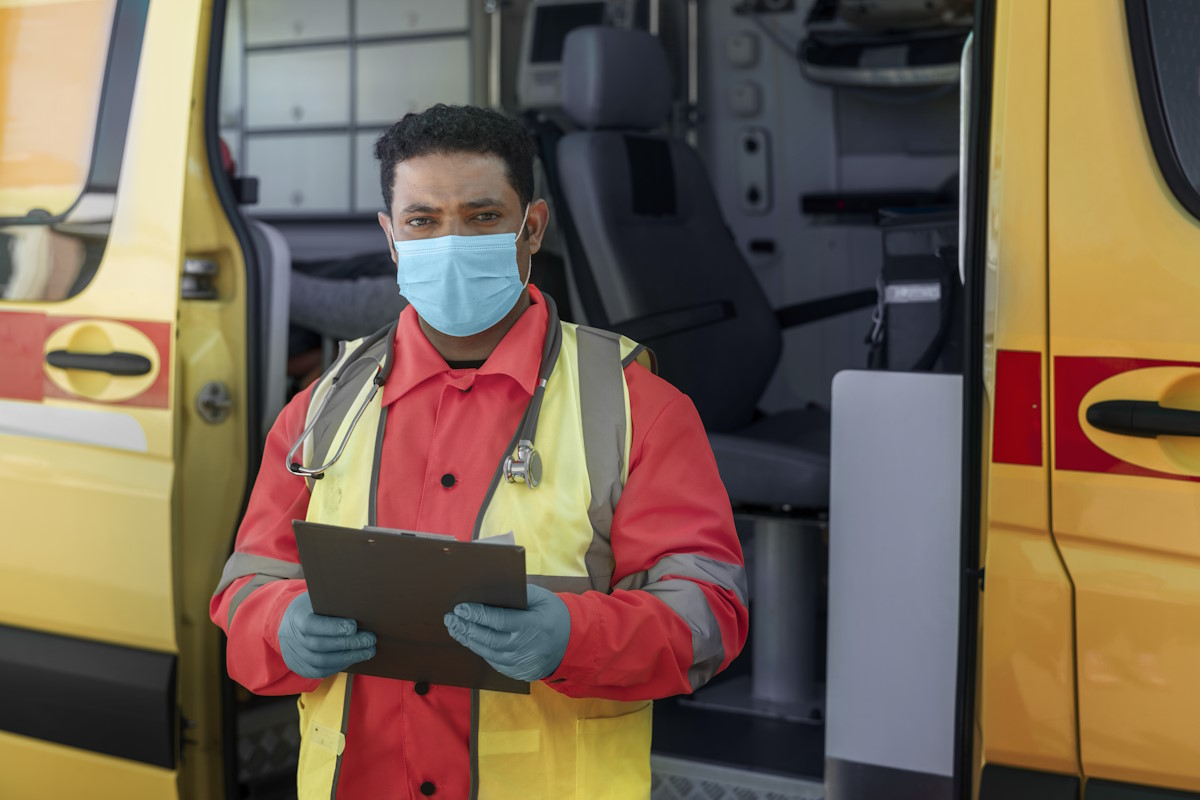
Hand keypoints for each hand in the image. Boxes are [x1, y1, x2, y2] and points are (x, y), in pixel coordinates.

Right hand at [278, 592, 376, 678]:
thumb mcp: (317, 599)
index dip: (332, 627)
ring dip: (349, 657)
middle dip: (348, 643)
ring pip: (322, 661)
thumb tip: (359, 604)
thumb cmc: (312, 608)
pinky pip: (322, 671)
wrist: (290, 625)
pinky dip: (341, 665)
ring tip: (368, 650)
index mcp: (296, 617)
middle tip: (369, 639)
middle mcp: (293, 639)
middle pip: (320, 645)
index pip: (311, 625)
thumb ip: (333, 602)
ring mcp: (296, 655)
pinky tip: (356, 657)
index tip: (353, 626)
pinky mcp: (302, 668)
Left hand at [444, 584, 569, 681]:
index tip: (460, 607)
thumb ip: (520, 593)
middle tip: (450, 618)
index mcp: (532, 626)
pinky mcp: (516, 672)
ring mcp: (520, 663)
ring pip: (487, 652)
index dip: (477, 614)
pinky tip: (470, 639)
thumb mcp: (543, 599)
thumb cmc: (555, 615)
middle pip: (487, 638)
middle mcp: (524, 648)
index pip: (498, 620)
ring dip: (468, 640)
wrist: (572, 645)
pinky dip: (479, 650)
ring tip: (455, 628)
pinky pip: (493, 661)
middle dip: (466, 627)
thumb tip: (491, 589)